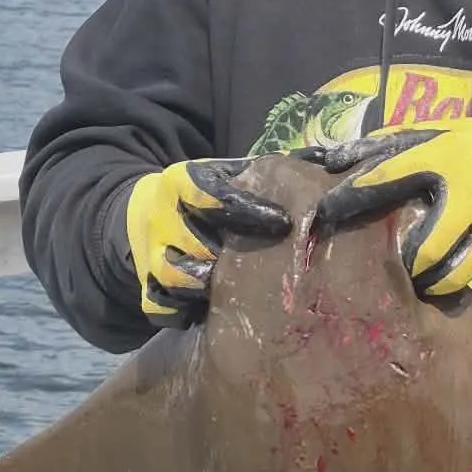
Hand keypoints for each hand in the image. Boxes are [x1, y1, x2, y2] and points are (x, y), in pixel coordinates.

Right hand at [126, 159, 291, 327]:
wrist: (146, 210)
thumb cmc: (205, 192)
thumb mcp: (227, 171)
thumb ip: (266, 170)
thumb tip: (326, 159)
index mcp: (181, 182)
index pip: (210, 194)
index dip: (247, 209)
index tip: (284, 222)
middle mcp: (162, 216)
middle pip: (194, 240)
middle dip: (230, 254)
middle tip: (266, 264)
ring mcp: (150, 253)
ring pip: (176, 275)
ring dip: (206, 284)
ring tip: (238, 290)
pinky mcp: (146, 285)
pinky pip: (159, 306)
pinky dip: (181, 311)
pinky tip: (207, 312)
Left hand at [313, 117, 471, 296]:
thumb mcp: (450, 131)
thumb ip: (403, 140)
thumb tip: (351, 148)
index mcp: (443, 153)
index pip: (388, 172)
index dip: (354, 191)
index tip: (325, 207)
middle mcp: (459, 189)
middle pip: (414, 237)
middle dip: (388, 254)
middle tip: (361, 260)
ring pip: (434, 263)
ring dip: (414, 274)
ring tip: (402, 275)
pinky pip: (458, 274)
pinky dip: (440, 281)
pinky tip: (430, 281)